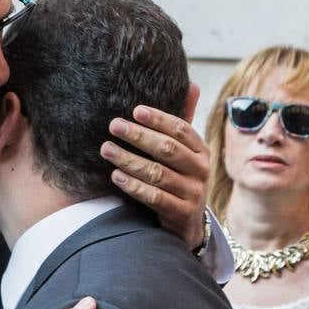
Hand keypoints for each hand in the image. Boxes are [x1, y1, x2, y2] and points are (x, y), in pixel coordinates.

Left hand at [103, 82, 209, 249]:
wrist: (189, 224)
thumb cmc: (181, 179)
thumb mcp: (186, 152)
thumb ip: (184, 121)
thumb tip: (193, 84)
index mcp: (201, 150)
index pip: (181, 129)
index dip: (159, 119)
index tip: (135, 110)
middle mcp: (200, 170)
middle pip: (168, 149)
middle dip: (139, 136)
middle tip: (114, 125)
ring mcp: (192, 193)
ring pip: (157, 173)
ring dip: (130, 160)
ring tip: (107, 149)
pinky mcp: (181, 213)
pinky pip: (155, 197)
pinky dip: (134, 186)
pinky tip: (116, 176)